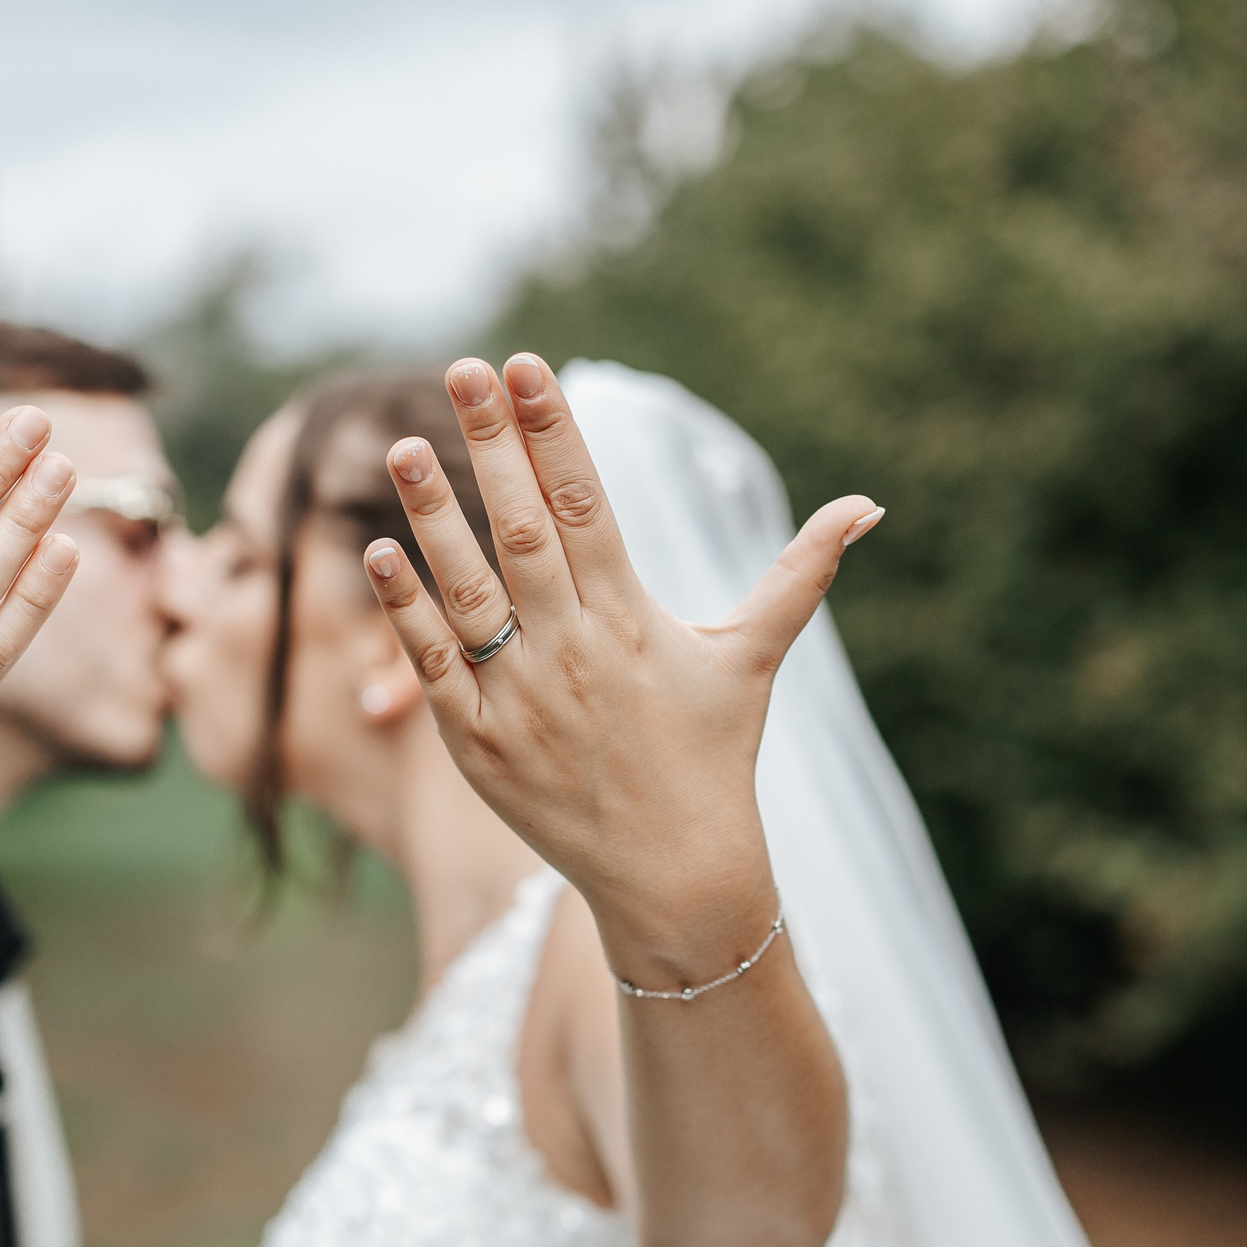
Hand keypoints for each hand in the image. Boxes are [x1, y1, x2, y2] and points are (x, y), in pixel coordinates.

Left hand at [363, 353, 881, 984]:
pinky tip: (379, 553)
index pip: (587, 504)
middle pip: (525, 531)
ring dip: (434, 518)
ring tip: (402, 449)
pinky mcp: (478, 744)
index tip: (526, 367)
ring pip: (470, 591)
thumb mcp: (753, 659)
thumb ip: (800, 575)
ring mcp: (523, 697)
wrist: (675, 879)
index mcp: (634, 617)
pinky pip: (435, 665)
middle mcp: (577, 650)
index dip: (554, 434)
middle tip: (462, 370)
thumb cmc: (712, 759)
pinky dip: (407, 612)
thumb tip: (868, 507)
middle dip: (493, 447)